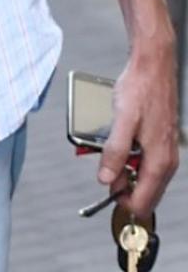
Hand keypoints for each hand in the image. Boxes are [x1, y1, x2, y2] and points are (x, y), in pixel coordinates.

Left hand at [100, 39, 179, 216]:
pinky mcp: (160, 142)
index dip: (123, 204)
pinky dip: (132, 162)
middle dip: (124, 190)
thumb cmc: (139, 90)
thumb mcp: (121, 121)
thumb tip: (105, 179)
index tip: (106, 199)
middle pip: (146, 193)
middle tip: (104, 176)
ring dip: (126, 175)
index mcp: (159, 161)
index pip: (144, 201)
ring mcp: (165, 152)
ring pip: (146, 178)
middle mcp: (166, 161)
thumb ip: (114, 152)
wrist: (152, 68)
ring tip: (109, 161)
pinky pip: (146, 163)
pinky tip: (119, 150)